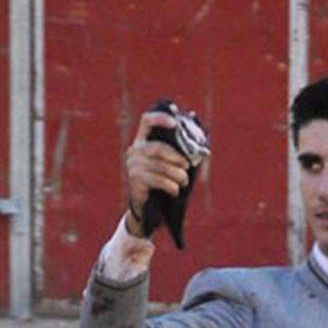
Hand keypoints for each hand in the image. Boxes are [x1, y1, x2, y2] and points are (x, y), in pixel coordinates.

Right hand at [124, 111, 190, 235]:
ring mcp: (132, 165)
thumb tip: (194, 116)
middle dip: (176, 157)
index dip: (160, 118)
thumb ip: (183, 146)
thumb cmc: (165, 183)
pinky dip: (171, 186)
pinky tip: (175, 191)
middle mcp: (135, 150)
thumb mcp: (174, 164)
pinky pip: (158, 180)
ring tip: (183, 182)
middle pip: (157, 147)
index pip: (147, 121)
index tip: (175, 123)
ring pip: (160, 166)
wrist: (149, 210)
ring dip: (178, 176)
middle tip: (187, 167)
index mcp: (144, 141)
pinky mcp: (134, 180)